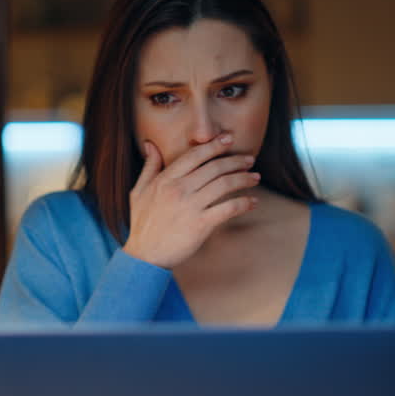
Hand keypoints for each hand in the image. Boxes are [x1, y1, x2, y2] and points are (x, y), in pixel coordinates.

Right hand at [122, 134, 259, 268]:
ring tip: (255, 177)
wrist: (145, 256)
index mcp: (166, 179)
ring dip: (244, 179)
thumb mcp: (139, 191)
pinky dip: (244, 203)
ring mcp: (191, 206)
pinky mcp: (201, 224)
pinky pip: (228, 208)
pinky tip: (253, 202)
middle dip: (236, 161)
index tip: (229, 139)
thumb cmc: (142, 224)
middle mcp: (179, 189)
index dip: (214, 145)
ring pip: (224, 184)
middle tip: (249, 159)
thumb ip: (149, 167)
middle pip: (214, 167)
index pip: (195, 155)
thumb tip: (150, 144)